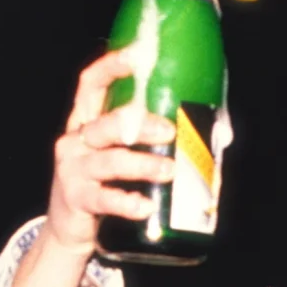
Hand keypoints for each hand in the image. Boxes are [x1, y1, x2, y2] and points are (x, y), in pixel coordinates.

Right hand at [39, 52, 176, 256]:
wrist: (68, 231)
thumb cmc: (104, 186)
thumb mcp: (118, 157)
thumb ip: (151, 142)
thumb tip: (218, 137)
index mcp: (86, 121)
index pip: (91, 84)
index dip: (111, 67)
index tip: (137, 55)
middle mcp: (75, 139)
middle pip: (107, 123)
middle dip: (141, 124)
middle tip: (170, 130)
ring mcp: (72, 169)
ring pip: (110, 160)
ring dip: (143, 164)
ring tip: (169, 171)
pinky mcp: (75, 199)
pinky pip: (103, 198)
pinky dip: (127, 202)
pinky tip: (145, 206)